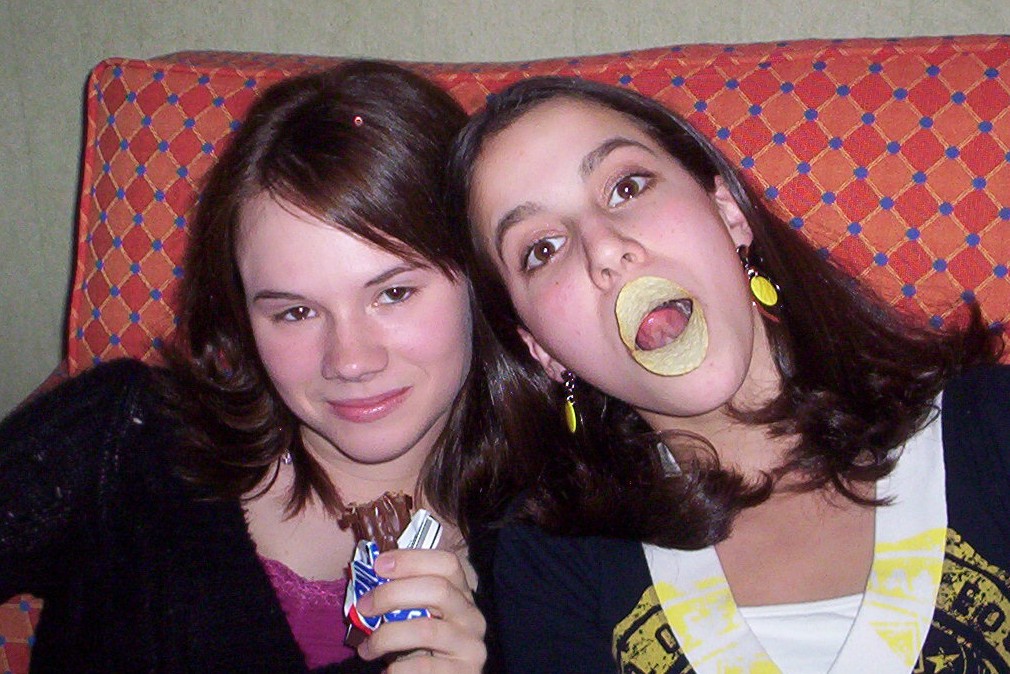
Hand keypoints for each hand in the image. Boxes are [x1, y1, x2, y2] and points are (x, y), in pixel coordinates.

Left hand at [355, 548, 485, 672]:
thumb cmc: (424, 650)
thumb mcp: (420, 619)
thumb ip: (405, 600)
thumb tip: (368, 584)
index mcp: (462, 595)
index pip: (447, 563)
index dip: (412, 559)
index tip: (378, 565)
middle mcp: (472, 617)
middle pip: (438, 589)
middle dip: (392, 594)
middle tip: (364, 606)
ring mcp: (471, 646)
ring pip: (426, 630)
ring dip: (386, 637)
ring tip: (365, 649)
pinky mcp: (464, 673)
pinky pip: (423, 666)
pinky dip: (397, 668)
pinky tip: (386, 670)